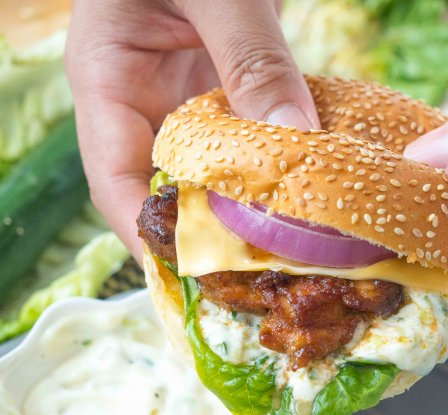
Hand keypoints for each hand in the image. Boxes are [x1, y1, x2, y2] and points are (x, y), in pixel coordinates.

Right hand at [66, 0, 319, 258]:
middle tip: (246, 277)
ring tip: (277, 252)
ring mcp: (181, 103)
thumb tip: (294, 139)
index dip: (145, 235)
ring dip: (236, 212)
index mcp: (108, 81)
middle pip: (161, 190)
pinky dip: (262, 174)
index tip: (186, 274)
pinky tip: (294, 196)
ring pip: (203, 175)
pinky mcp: (220, 96)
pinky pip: (237, 146)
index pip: (114, 180)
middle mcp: (141, 104)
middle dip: (198, 236)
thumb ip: (252, 60)